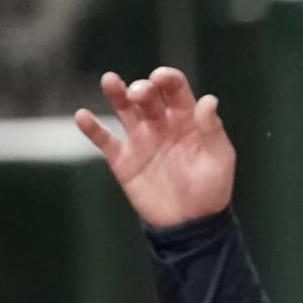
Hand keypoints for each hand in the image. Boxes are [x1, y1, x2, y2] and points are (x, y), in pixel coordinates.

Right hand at [75, 67, 234, 227]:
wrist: (190, 224)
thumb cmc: (211, 190)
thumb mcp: (219, 158)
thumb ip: (212, 130)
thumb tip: (209, 100)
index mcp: (187, 119)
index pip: (175, 90)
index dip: (167, 79)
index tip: (161, 78)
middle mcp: (161, 123)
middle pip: (148, 96)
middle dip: (142, 89)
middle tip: (139, 93)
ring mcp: (140, 140)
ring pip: (124, 110)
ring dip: (116, 94)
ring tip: (109, 81)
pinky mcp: (123, 160)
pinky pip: (104, 140)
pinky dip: (92, 128)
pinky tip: (82, 116)